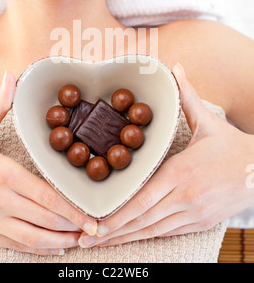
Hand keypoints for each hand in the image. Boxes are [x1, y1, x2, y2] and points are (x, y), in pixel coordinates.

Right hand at [0, 71, 96, 254]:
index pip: (46, 197)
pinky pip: (16, 246)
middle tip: (94, 231)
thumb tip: (11, 77)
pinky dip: (38, 249)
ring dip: (60, 242)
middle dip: (73, 227)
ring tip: (79, 240)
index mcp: (2, 173)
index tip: (90, 218)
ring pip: (32, 238)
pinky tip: (54, 247)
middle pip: (44, 219)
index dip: (71, 211)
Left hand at [79, 63, 253, 247]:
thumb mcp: (208, 121)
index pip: (143, 198)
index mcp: (182, 170)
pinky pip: (168, 233)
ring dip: (125, 239)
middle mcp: (186, 196)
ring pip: (153, 231)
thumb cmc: (231, 146)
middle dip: (112, 232)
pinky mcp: (200, 223)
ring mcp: (194, 213)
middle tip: (83, 239)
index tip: (95, 223)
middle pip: (143, 219)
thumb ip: (187, 95)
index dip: (117, 215)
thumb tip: (175, 67)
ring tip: (98, 245)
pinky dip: (146, 237)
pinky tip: (129, 240)